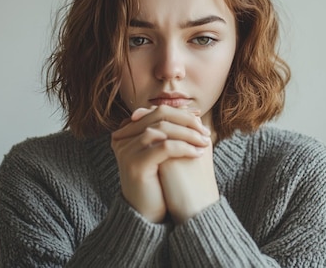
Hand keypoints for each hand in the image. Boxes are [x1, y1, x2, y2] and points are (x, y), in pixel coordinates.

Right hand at [111, 105, 210, 222]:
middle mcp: (121, 138)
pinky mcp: (135, 164)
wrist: (145, 213)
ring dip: (188, 134)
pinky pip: (165, 148)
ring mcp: (126, 151)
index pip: (156, 112)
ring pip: (162, 130)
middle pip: (158, 115)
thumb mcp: (162, 153)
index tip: (200, 117)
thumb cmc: (156, 182)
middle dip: (186, 120)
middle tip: (204, 130)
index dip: (180, 113)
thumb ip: (171, 132)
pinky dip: (184, 148)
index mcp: (126, 133)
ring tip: (204, 142)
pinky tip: (198, 154)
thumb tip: (194, 111)